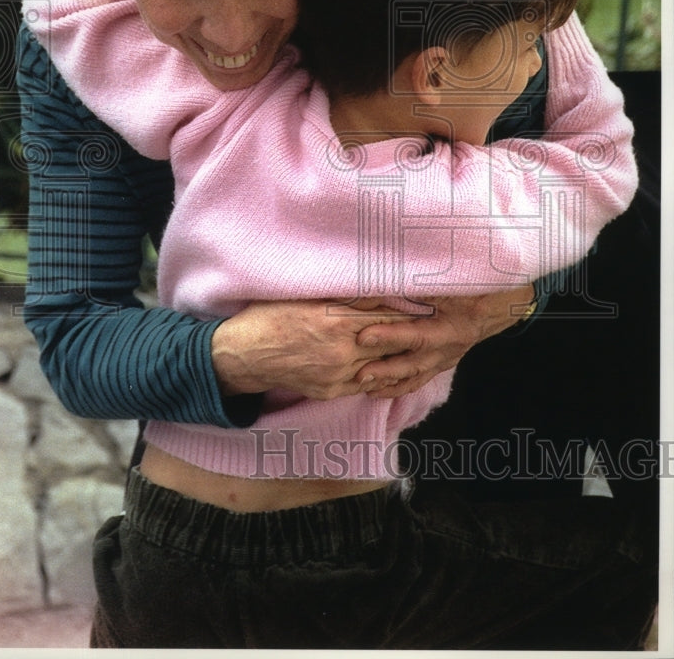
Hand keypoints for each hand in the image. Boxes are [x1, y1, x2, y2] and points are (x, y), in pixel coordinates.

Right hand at [211, 299, 420, 399]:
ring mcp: (336, 375)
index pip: (386, 313)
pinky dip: (377, 370)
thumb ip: (343, 294)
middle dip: (408, 329)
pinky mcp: (330, 390)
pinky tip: (386, 361)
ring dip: (396, 352)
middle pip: (390, 340)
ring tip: (414, 340)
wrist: (242, 353)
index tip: (425, 299)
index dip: (408, 306)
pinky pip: (364, 381)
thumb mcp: (306, 295)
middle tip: (431, 319)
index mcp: (335, 320)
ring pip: (381, 364)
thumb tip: (376, 284)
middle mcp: (340, 350)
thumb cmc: (270, 315)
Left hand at [354, 285, 535, 397]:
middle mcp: (451, 345)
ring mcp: (449, 356)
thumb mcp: (448, 280)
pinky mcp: (445, 360)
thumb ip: (414, 283)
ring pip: (418, 375)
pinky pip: (422, 377)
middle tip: (359, 374)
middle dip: (385, 370)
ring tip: (365, 388)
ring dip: (391, 383)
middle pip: (415, 363)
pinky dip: (402, 384)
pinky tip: (382, 388)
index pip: (417, 333)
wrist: (503, 300)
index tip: (364, 336)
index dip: (390, 336)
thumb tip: (377, 285)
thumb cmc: (474, 283)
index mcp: (453, 325)